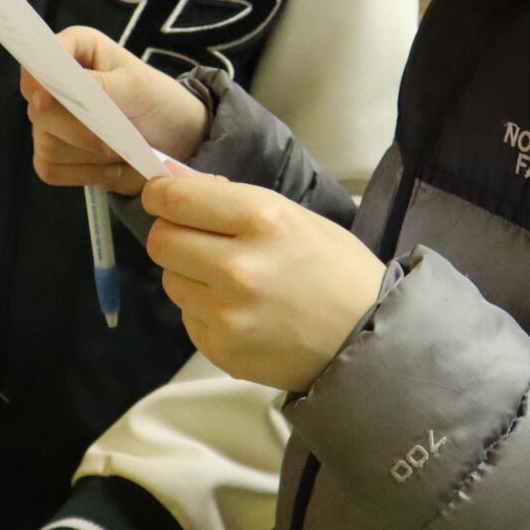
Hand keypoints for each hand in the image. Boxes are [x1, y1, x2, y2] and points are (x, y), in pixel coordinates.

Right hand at [23, 26, 209, 195]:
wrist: (176, 138)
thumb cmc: (158, 100)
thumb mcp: (137, 86)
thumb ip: (94, 85)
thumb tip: (48, 91)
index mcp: (74, 49)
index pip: (37, 58)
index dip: (38, 78)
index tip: (49, 97)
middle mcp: (54, 83)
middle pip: (39, 110)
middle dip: (79, 129)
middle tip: (117, 133)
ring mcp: (50, 121)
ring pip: (46, 145)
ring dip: (90, 154)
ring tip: (123, 148)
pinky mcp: (53, 154)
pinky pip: (50, 169)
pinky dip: (86, 173)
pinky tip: (112, 166)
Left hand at [142, 170, 384, 392]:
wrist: (369, 338)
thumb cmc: (335, 269)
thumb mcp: (291, 215)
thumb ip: (227, 198)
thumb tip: (169, 178)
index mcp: (261, 219)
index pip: (174, 199)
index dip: (161, 194)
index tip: (165, 197)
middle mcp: (238, 267)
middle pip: (161, 240)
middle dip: (174, 234)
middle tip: (200, 239)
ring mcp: (227, 314)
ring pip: (170, 280)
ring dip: (190, 275)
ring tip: (231, 280)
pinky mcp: (222, 351)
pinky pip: (188, 318)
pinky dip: (205, 311)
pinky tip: (241, 311)